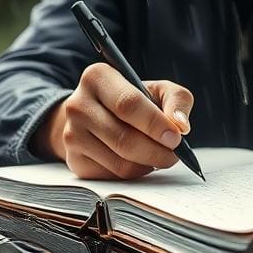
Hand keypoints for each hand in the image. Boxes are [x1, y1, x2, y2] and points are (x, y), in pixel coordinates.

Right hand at [31, 63, 193, 178]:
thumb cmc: (132, 100)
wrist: (96, 115)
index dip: (155, 123)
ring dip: (148, 163)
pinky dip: (135, 172)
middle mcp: (78, 105)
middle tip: (175, 153)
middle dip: (157, 150)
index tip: (176, 136)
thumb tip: (181, 125)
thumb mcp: (157, 89)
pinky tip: (139, 160)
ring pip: (120, 162)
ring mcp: (72, 134)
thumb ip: (176, 100)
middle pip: (124, 138)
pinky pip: (113, 176)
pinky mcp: (75, 160)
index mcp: (97, 77)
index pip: (128, 104)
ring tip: (160, 154)